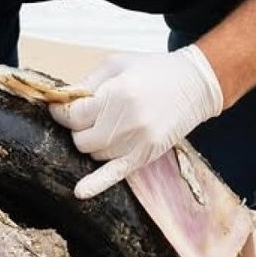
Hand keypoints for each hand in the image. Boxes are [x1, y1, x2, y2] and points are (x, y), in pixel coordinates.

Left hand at [49, 46, 222, 197]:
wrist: (195, 85)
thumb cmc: (155, 70)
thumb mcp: (117, 64)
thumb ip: (87, 83)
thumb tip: (61, 100)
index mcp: (119, 94)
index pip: (74, 116)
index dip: (62, 112)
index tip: (61, 107)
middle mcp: (127, 122)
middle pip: (81, 139)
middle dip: (77, 127)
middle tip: (86, 114)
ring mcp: (138, 142)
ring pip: (95, 154)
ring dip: (92, 142)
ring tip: (106, 125)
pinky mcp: (146, 155)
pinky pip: (115, 174)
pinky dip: (96, 184)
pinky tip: (80, 192)